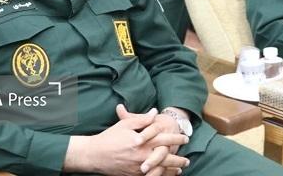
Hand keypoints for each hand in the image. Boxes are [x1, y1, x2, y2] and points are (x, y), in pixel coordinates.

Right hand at [64, 106, 188, 174]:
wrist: (94, 155)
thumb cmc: (110, 137)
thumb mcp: (126, 124)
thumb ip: (142, 119)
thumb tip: (154, 112)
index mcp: (142, 141)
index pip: (164, 139)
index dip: (176, 138)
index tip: (185, 138)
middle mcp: (142, 155)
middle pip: (166, 157)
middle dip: (178, 158)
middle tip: (187, 159)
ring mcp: (138, 167)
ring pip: (160, 169)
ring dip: (172, 169)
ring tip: (180, 168)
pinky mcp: (133, 175)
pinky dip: (160, 175)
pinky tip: (166, 174)